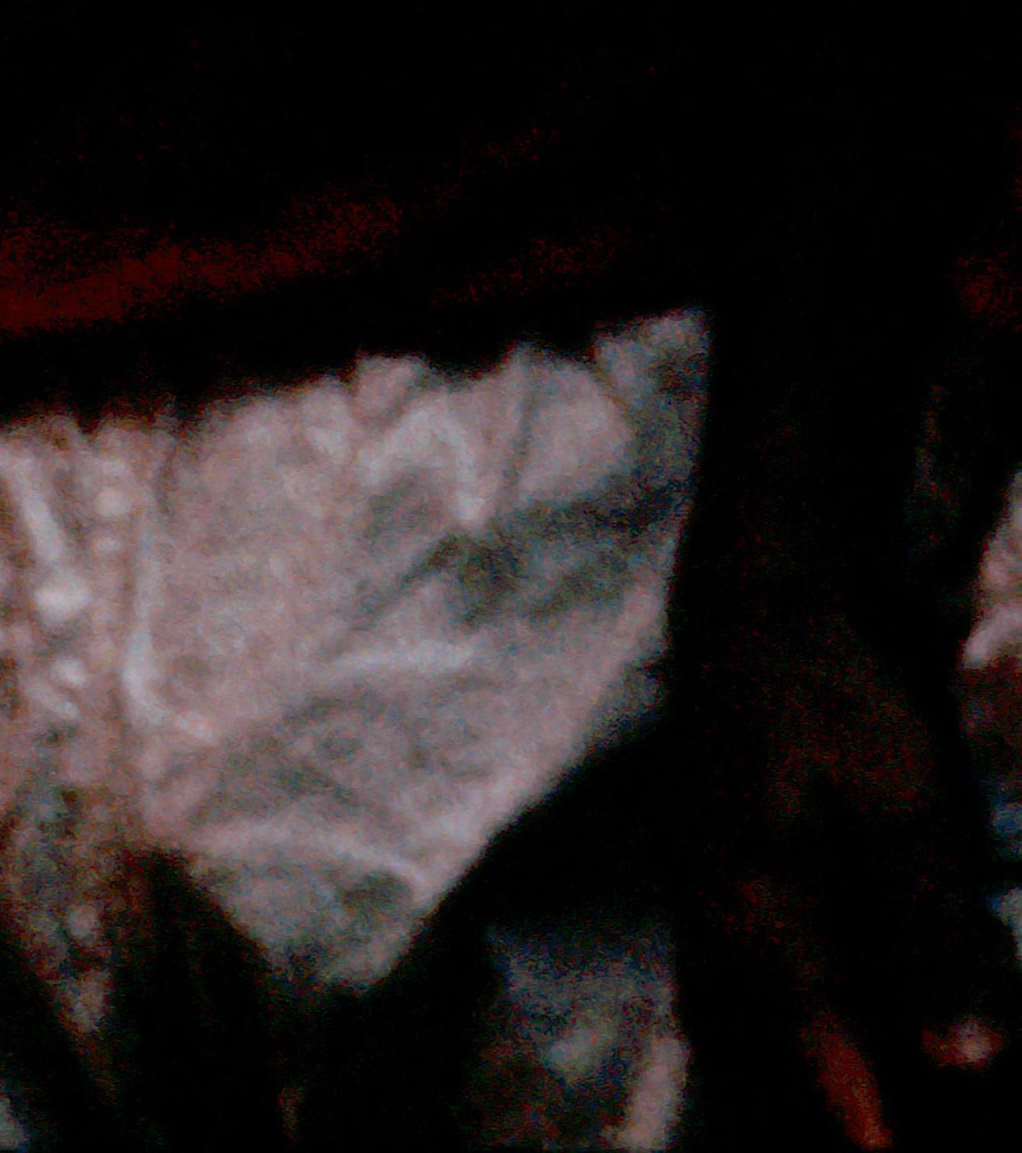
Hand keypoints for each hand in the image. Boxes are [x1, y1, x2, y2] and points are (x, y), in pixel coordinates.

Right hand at [673, 506, 1019, 1144]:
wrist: (762, 563)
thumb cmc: (837, 672)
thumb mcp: (907, 794)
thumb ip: (932, 928)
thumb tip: (965, 1066)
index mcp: (755, 898)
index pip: (814, 1043)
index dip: (857, 1112)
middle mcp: (709, 903)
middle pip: (747, 1045)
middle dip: (803, 1096)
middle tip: (870, 1124)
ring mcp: (694, 873)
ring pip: (723, 1008)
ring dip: (774, 1059)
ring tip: (840, 1089)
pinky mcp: (702, 848)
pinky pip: (717, 963)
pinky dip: (758, 1007)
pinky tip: (789, 1011)